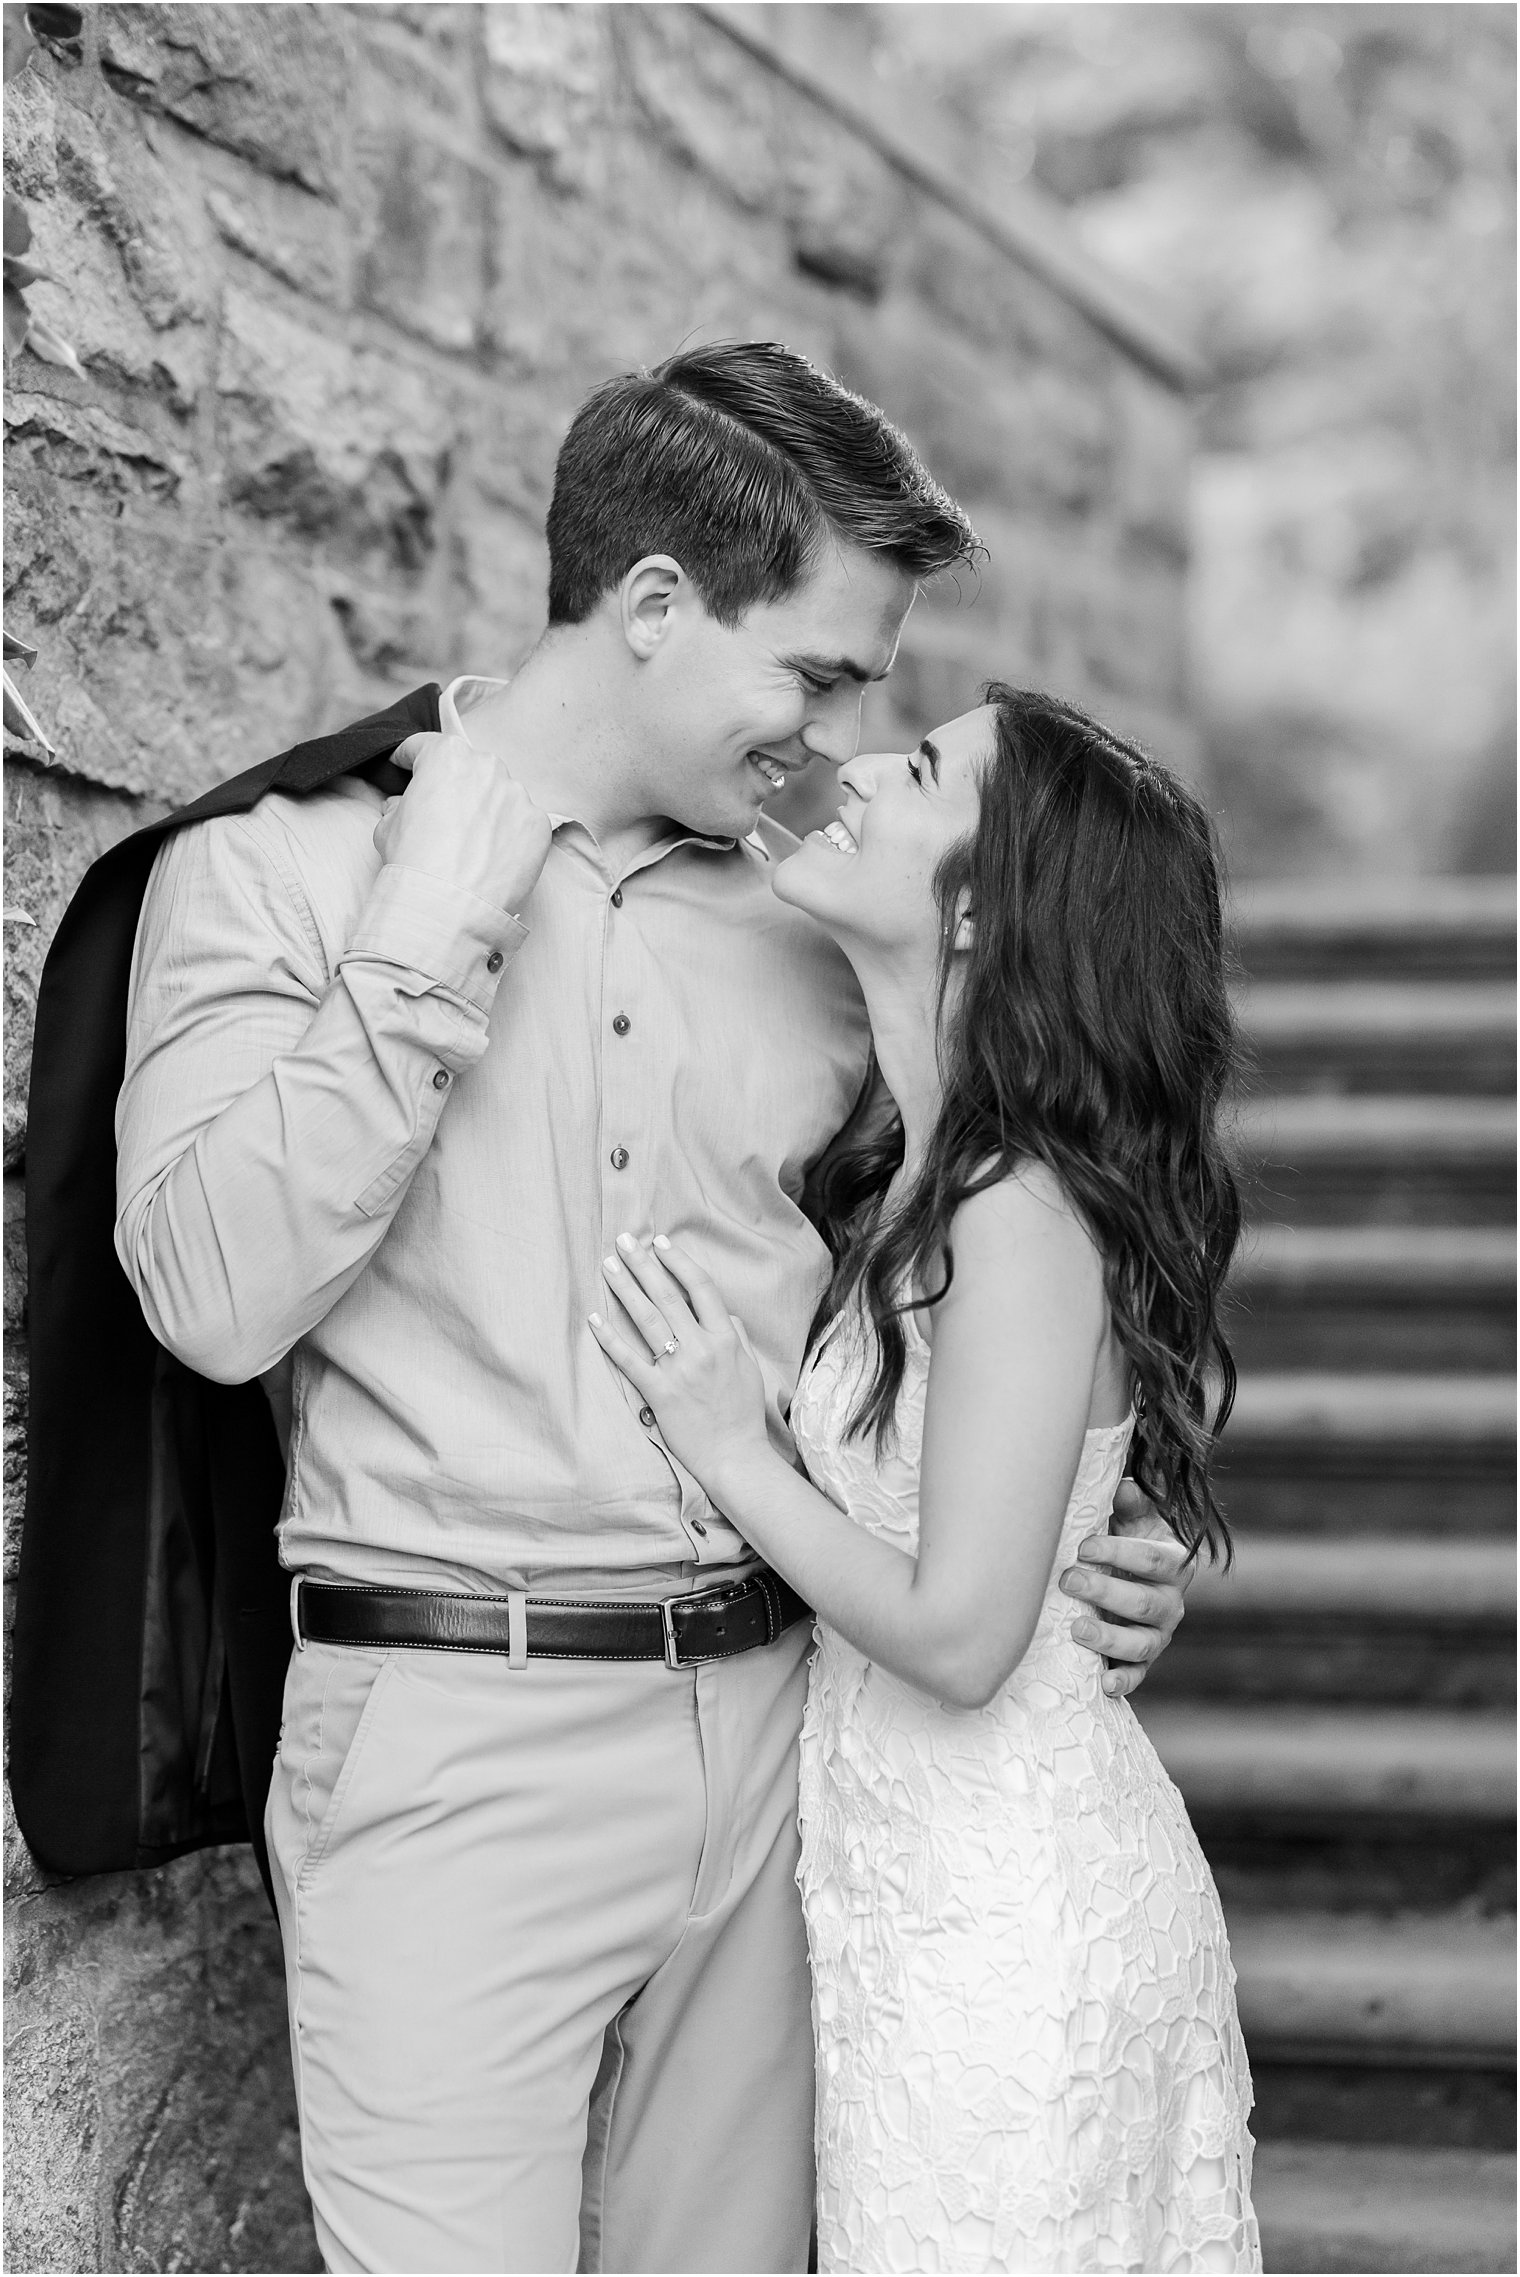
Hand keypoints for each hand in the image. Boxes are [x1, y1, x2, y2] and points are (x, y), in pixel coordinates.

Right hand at [374, 732, 552, 916]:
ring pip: (499, 796)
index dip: (410, 758)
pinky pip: (521, 823)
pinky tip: (493, 857)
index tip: (406, 766)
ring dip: (486, 811)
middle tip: (443, 815)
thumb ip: (399, 806)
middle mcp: (488, 766)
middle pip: (468, 769)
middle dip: (455, 787)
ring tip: (471, 844)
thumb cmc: (414, 862)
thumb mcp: (387, 826)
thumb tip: (401, 807)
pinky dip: (509, 836)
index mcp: (447, 756)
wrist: (448, 905)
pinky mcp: (538, 824)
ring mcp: (518, 795)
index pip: (425, 746)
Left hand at [588, 1235, 770, 1493]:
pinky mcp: (659, 1393)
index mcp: (726, 1339)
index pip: (700, 1288)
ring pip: (648, 1320)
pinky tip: (594, 1318)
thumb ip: (737, 1337)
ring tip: (609, 1266)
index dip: (678, 1262)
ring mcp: (679, 1370)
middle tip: (624, 1241)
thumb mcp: (750, 1369)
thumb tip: (725, 1314)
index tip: (661, 1243)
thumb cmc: (743, 1414)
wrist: (735, 1456)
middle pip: (668, 1296)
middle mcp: (702, 1348)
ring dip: (626, 1289)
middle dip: (644, 1265)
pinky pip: (629, 1360)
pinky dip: (610, 1338)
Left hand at [1057, 1478, 1193, 1698]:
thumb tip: (1123, 1488)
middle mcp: (1171, 1602)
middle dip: (1105, 1592)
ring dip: (1109, 1639)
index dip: (1119, 1552)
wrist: (1130, 1576)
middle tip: (1067, 1579)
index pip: (1152, 1559)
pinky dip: (1123, 1682)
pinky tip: (1103, 1684)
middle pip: (1143, 1603)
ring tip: (1076, 1629)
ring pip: (1142, 1644)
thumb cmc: (1125, 1539)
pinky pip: (1137, 1675)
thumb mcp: (1132, 1518)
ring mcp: (1158, 1635)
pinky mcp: (1142, 1662)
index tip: (1084, 1546)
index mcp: (1172, 1563)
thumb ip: (1130, 1504)